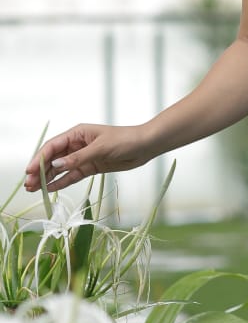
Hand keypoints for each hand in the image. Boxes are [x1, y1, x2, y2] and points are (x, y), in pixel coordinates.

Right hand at [24, 124, 151, 192]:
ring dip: (48, 178)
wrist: (145, 146)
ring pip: (61, 168)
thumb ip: (78, 158)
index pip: (53, 146)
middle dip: (40, 170)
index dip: (40, 157)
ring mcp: (83, 156)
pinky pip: (72, 175)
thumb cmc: (125, 140)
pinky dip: (61, 182)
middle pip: (54, 158)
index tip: (30, 170)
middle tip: (29, 184)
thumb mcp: (100, 148)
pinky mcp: (90, 167)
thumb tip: (57, 165)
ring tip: (34, 189)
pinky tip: (51, 189)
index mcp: (78, 133)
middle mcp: (77, 144)